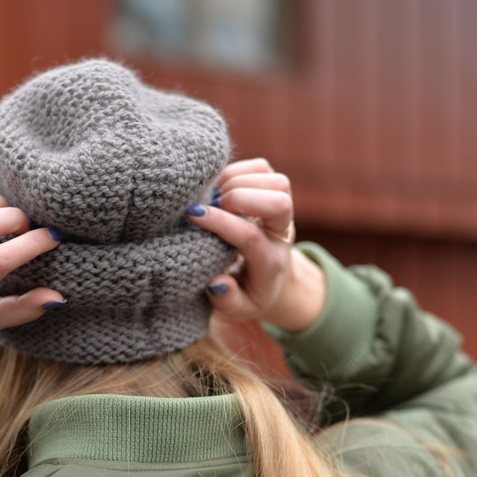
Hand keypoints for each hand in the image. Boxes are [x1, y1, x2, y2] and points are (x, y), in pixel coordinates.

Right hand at [186, 158, 325, 330]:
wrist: (272, 274)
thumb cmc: (249, 291)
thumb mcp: (240, 308)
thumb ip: (227, 301)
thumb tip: (217, 281)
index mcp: (271, 262)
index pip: (250, 237)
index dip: (220, 222)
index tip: (193, 216)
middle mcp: (283, 231)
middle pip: (278, 202)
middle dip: (238, 198)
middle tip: (212, 207)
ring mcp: (283, 206)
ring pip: (273, 180)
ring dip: (237, 182)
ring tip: (214, 198)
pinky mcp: (275, 188)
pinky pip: (261, 167)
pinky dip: (237, 171)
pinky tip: (221, 188)